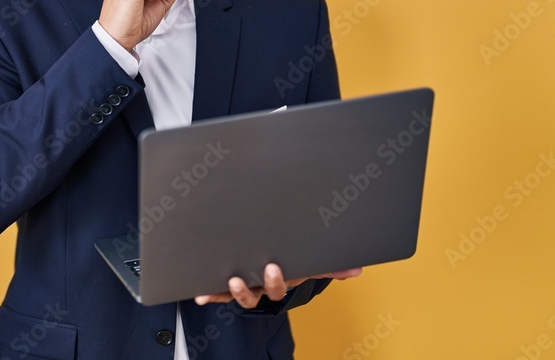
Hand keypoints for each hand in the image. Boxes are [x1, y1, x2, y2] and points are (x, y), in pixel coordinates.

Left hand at [194, 263, 362, 308]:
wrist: (271, 261)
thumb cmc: (288, 262)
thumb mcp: (306, 263)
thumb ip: (329, 267)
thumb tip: (356, 270)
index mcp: (277, 282)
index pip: (277, 287)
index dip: (274, 280)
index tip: (271, 267)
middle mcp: (258, 288)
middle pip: (254, 294)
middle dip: (248, 287)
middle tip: (241, 276)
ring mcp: (242, 287)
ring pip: (234, 295)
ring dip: (229, 291)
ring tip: (227, 281)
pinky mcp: (225, 284)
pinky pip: (215, 291)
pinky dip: (208, 293)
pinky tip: (198, 293)